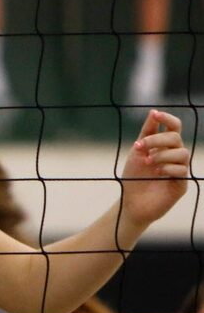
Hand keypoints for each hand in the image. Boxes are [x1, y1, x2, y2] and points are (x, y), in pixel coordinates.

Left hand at [121, 110, 189, 227]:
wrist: (130, 201)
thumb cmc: (133, 176)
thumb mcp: (137, 152)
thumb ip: (147, 133)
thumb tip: (153, 112)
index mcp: (165, 146)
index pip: (174, 127)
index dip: (167, 119)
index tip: (155, 114)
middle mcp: (175, 156)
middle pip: (176, 138)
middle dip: (157, 139)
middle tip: (140, 147)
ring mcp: (180, 170)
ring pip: (182, 153)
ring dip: (162, 155)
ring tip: (148, 163)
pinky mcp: (181, 184)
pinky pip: (182, 170)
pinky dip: (167, 168)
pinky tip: (157, 173)